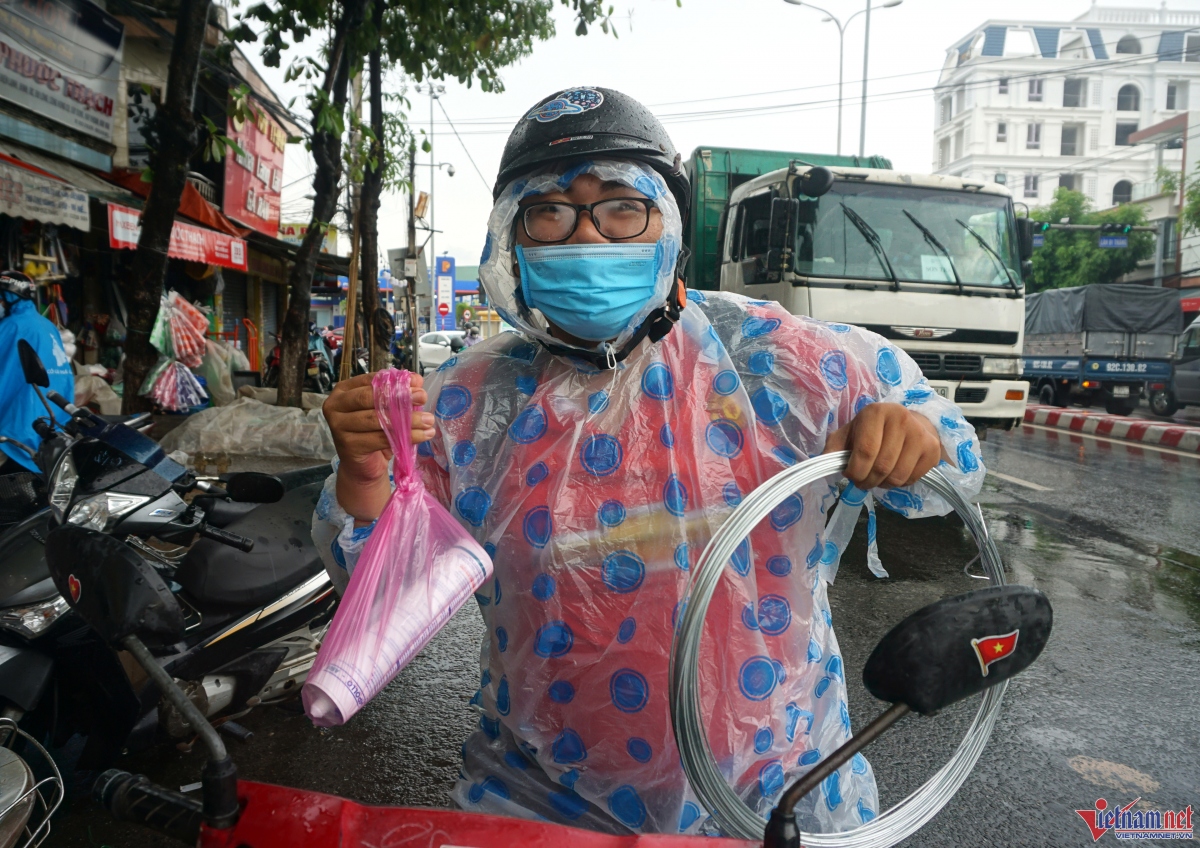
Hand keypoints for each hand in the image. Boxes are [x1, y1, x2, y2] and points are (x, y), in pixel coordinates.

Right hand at [322, 372, 433, 520]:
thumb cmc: (373, 432)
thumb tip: (417, 380)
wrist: (362, 466)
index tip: (417, 383)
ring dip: (407, 419)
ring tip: (428, 420)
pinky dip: (405, 436)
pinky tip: (422, 435)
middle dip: (400, 397)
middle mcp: (336, 406)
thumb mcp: (385, 410)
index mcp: (343, 390)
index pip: (370, 381)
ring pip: (378, 419)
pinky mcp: (348, 445)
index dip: (395, 381)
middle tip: (423, 398)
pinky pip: (381, 438)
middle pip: (370, 398)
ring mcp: (338, 426)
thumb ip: (398, 393)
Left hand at [823, 402, 944, 489]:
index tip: (851, 475)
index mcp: (876, 412)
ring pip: (897, 477)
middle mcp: (901, 419)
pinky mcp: (932, 450)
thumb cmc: (873, 430)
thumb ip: (835, 446)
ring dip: (883, 485)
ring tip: (878, 476)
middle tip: (863, 481)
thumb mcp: (850, 433)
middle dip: (867, 481)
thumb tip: (824, 462)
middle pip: (882, 467)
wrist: (908, 423)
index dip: (855, 471)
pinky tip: (894, 472)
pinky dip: (899, 483)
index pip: (865, 451)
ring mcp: (920, 434)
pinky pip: (911, 480)